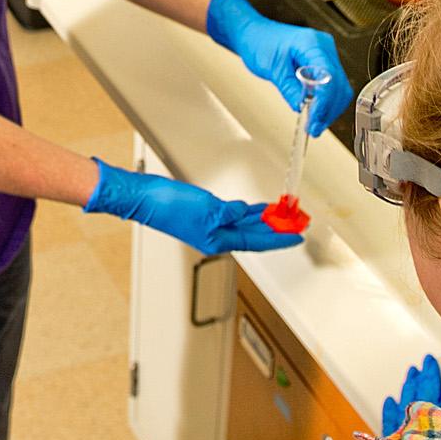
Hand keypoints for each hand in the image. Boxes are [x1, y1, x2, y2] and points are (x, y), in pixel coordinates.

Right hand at [83, 160, 303, 255]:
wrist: (143, 197)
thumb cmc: (168, 206)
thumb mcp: (208, 209)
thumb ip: (231, 212)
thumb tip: (245, 212)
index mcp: (218, 241)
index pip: (257, 242)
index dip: (279, 238)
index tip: (297, 236)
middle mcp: (216, 236)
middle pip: (254, 235)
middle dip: (276, 229)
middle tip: (297, 222)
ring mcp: (210, 226)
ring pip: (245, 225)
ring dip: (264, 220)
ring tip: (283, 214)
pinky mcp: (204, 213)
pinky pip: (234, 215)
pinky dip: (248, 212)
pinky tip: (256, 208)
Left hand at [205, 0, 350, 131]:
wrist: (254, 35)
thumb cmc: (260, 42)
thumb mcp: (272, 68)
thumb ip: (289, 88)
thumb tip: (302, 108)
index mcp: (313, 44)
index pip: (329, 77)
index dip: (324, 101)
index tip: (314, 118)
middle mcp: (324, 48)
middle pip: (339, 85)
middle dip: (328, 109)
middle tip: (314, 127)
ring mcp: (326, 56)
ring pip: (339, 89)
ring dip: (329, 109)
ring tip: (315, 124)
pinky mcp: (322, 65)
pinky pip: (332, 87)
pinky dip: (326, 103)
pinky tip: (317, 114)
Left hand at [380, 354, 440, 433]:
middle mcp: (423, 424)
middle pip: (427, 393)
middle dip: (429, 374)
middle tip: (429, 359)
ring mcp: (403, 430)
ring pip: (407, 400)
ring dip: (410, 384)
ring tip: (412, 371)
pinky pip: (389, 420)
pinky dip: (390, 409)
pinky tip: (389, 400)